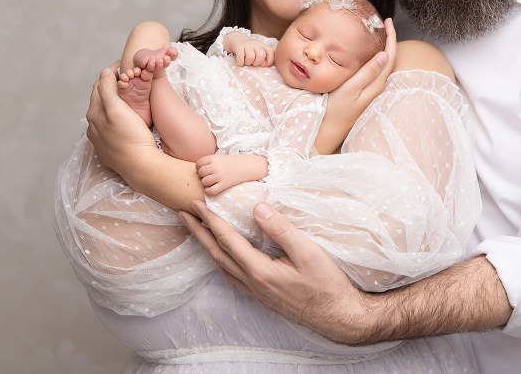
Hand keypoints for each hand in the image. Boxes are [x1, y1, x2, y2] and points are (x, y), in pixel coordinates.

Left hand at [86, 62, 157, 174]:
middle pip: (100, 98)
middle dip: (111, 85)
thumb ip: (107, 89)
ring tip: (128, 93)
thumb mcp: (117, 108)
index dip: (111, 72)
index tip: (125, 65)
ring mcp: (100, 138)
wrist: (140, 166)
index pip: (99, 85)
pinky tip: (125, 116)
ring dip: (113, 100)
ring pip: (105, 112)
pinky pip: (109, 125)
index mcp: (94, 113)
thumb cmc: (131, 136)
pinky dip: (116, 115)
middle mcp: (93, 125)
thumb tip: (104, 72)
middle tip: (128, 76)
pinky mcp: (108, 148)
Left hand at [179, 201, 371, 343]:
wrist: (338, 316)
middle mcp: (252, 283)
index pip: (228, 240)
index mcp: (260, 271)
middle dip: (198, 232)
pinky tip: (224, 254)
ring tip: (197, 230)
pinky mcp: (263, 295)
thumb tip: (257, 208)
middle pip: (217, 253)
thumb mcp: (309, 252)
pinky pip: (233, 274)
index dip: (211, 221)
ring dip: (207, 245)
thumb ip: (282, 230)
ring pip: (222, 265)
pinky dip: (222, 259)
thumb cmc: (327, 284)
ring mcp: (256, 292)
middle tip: (182, 213)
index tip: (196, 204)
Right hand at [226, 33, 274, 66]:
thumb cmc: (250, 49)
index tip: (264, 65)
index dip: (270, 60)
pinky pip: (240, 58)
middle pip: (261, 55)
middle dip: (257, 63)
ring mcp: (248, 45)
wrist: (237, 39)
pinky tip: (240, 62)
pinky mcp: (239, 46)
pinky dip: (240, 63)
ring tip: (246, 62)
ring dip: (248, 63)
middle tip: (253, 63)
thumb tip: (264, 64)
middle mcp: (256, 44)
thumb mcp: (258, 52)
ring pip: (250, 57)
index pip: (271, 52)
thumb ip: (263, 58)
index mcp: (263, 46)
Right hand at [323, 18, 395, 132]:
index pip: (390, 56)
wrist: (326, 132)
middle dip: (388, 39)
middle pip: (389, 59)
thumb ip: (367, 73)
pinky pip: (374, 71)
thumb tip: (385, 54)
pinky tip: (366, 55)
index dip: (391, 36)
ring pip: (382, 65)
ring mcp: (370, 92)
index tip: (387, 21)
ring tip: (377, 34)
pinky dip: (373, 58)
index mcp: (376, 84)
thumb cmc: (335, 111)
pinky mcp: (363, 94)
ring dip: (382, 48)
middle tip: (383, 23)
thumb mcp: (350, 89)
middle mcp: (377, 88)